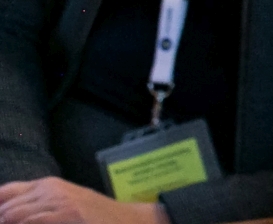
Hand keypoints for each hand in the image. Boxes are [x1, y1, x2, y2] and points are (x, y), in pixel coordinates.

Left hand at [0, 180, 165, 223]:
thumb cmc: (95, 217)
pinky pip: (30, 221)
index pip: (4, 193)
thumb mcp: (64, 203)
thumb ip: (37, 206)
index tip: (2, 219)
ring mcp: (57, 200)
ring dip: (7, 223)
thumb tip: (7, 215)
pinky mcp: (66, 213)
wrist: (127, 220)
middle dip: (1, 219)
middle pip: (4, 207)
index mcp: (46, 185)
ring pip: (11, 215)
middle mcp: (49, 188)